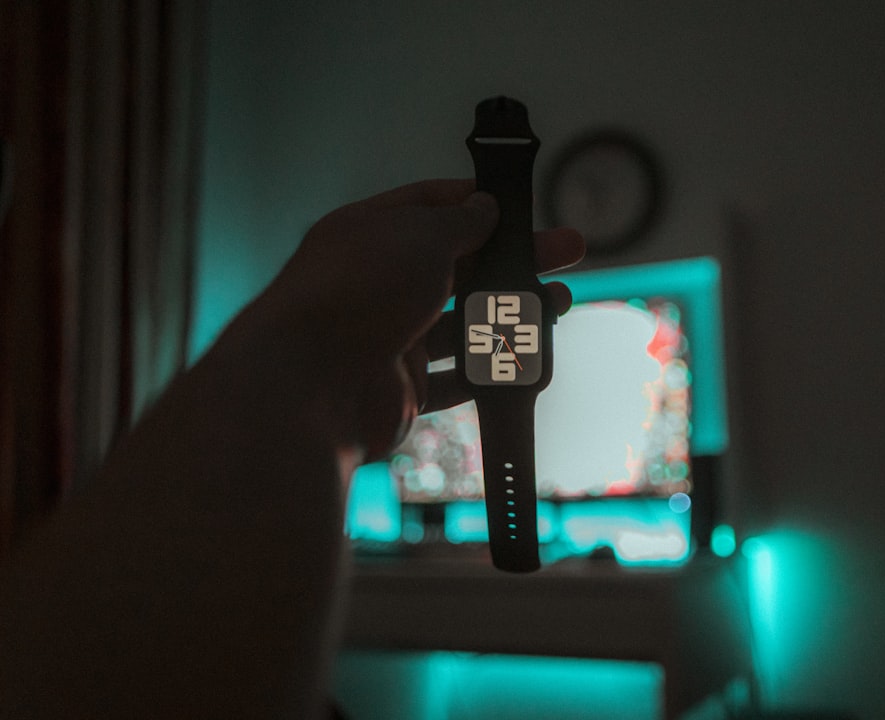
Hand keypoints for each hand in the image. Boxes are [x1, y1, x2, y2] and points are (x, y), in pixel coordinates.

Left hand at [232, 179, 583, 464]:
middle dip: (515, 258)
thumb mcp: (417, 235)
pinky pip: (456, 377)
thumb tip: (484, 207)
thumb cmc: (353, 295)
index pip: (430, 207)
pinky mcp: (401, 387)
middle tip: (566, 251)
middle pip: (459, 265)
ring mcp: (389, 337)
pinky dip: (492, 370)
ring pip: (463, 323)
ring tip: (556, 305)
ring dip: (511, 314)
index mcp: (370, 235)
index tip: (520, 205)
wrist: (309, 387)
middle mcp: (378, 284)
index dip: (478, 203)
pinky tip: (528, 360)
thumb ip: (459, 223)